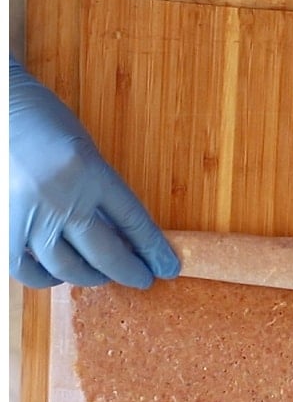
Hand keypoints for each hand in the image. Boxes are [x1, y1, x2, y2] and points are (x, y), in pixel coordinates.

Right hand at [9, 56, 179, 288]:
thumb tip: (122, 235)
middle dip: (129, 272)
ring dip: (88, 277)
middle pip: (105, 253)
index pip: (133, 221)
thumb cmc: (42, 122)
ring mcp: (26, 212)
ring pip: (65, 266)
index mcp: (89, 171)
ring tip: (98, 275)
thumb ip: (100, 191)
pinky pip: (22, 265)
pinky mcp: (1, 222)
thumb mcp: (84, 151)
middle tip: (140, 279)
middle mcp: (60, 196)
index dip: (153, 250)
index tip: (166, 268)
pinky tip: (54, 274)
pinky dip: (41, 276)